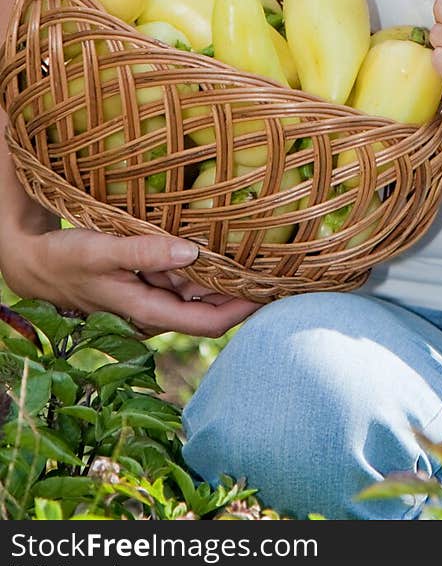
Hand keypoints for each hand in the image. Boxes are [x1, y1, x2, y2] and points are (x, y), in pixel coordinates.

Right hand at [4, 226, 261, 338]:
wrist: (38, 263)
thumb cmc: (67, 258)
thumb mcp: (103, 250)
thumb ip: (143, 252)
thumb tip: (190, 251)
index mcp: (148, 311)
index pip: (208, 322)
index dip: (243, 309)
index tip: (273, 289)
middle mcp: (155, 310)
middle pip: (211, 306)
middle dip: (242, 289)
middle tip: (279, 262)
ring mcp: (153, 297)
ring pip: (200, 291)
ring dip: (225, 275)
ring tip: (261, 249)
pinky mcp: (149, 283)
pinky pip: (186, 278)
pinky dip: (204, 265)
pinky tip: (222, 243)